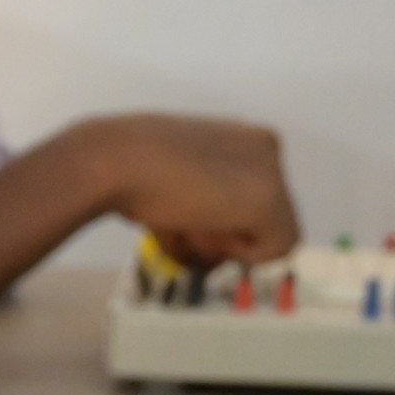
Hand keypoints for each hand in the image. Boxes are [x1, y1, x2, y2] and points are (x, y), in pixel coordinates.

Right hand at [80, 113, 297, 267]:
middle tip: (188, 222)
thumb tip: (218, 235)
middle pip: (270, 215)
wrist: (116, 160)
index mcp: (248, 137)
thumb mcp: (182, 177)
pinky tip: (206, 232)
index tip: (190, 211)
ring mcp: (272, 173)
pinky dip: (245, 257)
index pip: (257, 195)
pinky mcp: (269, 201)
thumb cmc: (132, 167)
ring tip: (191, 225)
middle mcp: (268, 148)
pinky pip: (278, 249)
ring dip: (234, 242)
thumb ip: (210, 198)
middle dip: (233, 231)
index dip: (227, 218)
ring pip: (276, 233)